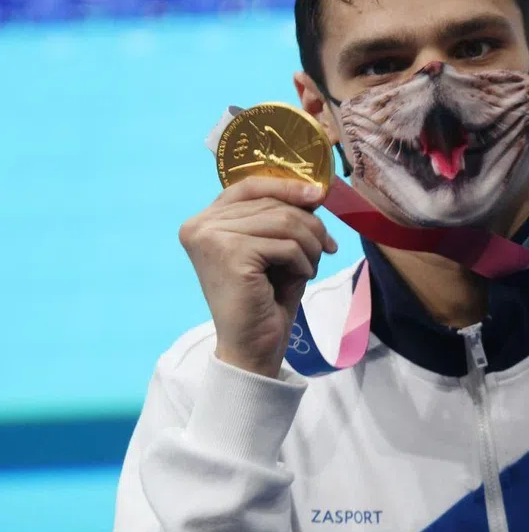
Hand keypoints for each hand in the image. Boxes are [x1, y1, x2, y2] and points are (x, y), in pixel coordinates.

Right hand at [179, 177, 336, 377]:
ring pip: (284, 221)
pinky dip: (303, 261)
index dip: (287, 186)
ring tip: (310, 267)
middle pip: (272, 204)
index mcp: (205, 220)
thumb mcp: (276, 247)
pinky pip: (286, 244)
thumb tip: (314, 190)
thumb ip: (284, 216)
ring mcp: (211, 237)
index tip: (318, 194)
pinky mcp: (229, 253)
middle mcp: (200, 225)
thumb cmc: (266, 297)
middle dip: (309, 225)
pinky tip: (299, 278)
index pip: (250, 185)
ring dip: (310, 245)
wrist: (254, 346)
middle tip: (326, 248)